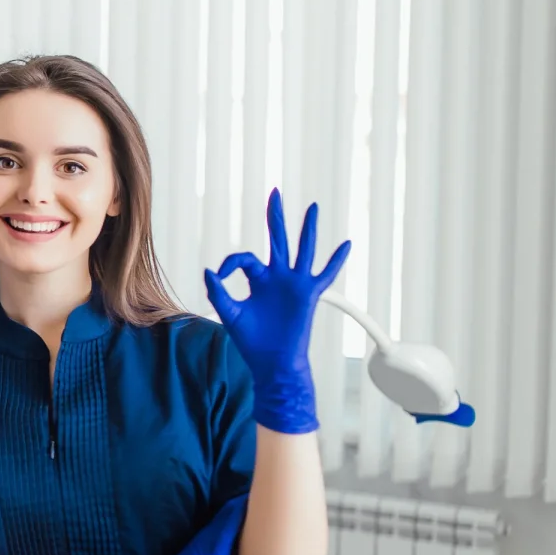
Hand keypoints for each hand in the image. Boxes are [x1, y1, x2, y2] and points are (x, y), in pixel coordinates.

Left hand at [204, 189, 350, 434]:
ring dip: (307, 228)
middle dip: (275, 217)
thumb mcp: (229, 313)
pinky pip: (326, 274)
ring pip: (303, 249)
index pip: (244, 257)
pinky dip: (336, 260)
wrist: (272, 362)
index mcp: (257, 279)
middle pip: (277, 239)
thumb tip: (209, 270)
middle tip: (274, 192)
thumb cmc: (252, 341)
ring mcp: (295, 283)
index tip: (219, 276)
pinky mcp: (309, 294)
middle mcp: (277, 276)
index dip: (229, 263)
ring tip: (312, 206)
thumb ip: (218, 291)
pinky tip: (346, 244)